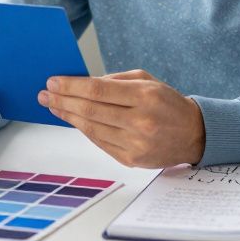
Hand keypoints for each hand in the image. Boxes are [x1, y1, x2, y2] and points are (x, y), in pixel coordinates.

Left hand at [38, 69, 204, 167]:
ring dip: (68, 116)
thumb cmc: (168, 103)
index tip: (52, 82)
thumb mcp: (147, 80)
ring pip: (91, 129)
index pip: (97, 91)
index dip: (71, 86)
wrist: (195, 134)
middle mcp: (140, 121)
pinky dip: (84, 130)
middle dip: (63, 101)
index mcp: (144, 96)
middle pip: (90, 110)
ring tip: (53, 106)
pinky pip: (99, 142)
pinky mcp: (131, 159)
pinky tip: (73, 120)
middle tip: (44, 94)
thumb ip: (115, 81)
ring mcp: (135, 143)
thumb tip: (81, 84)